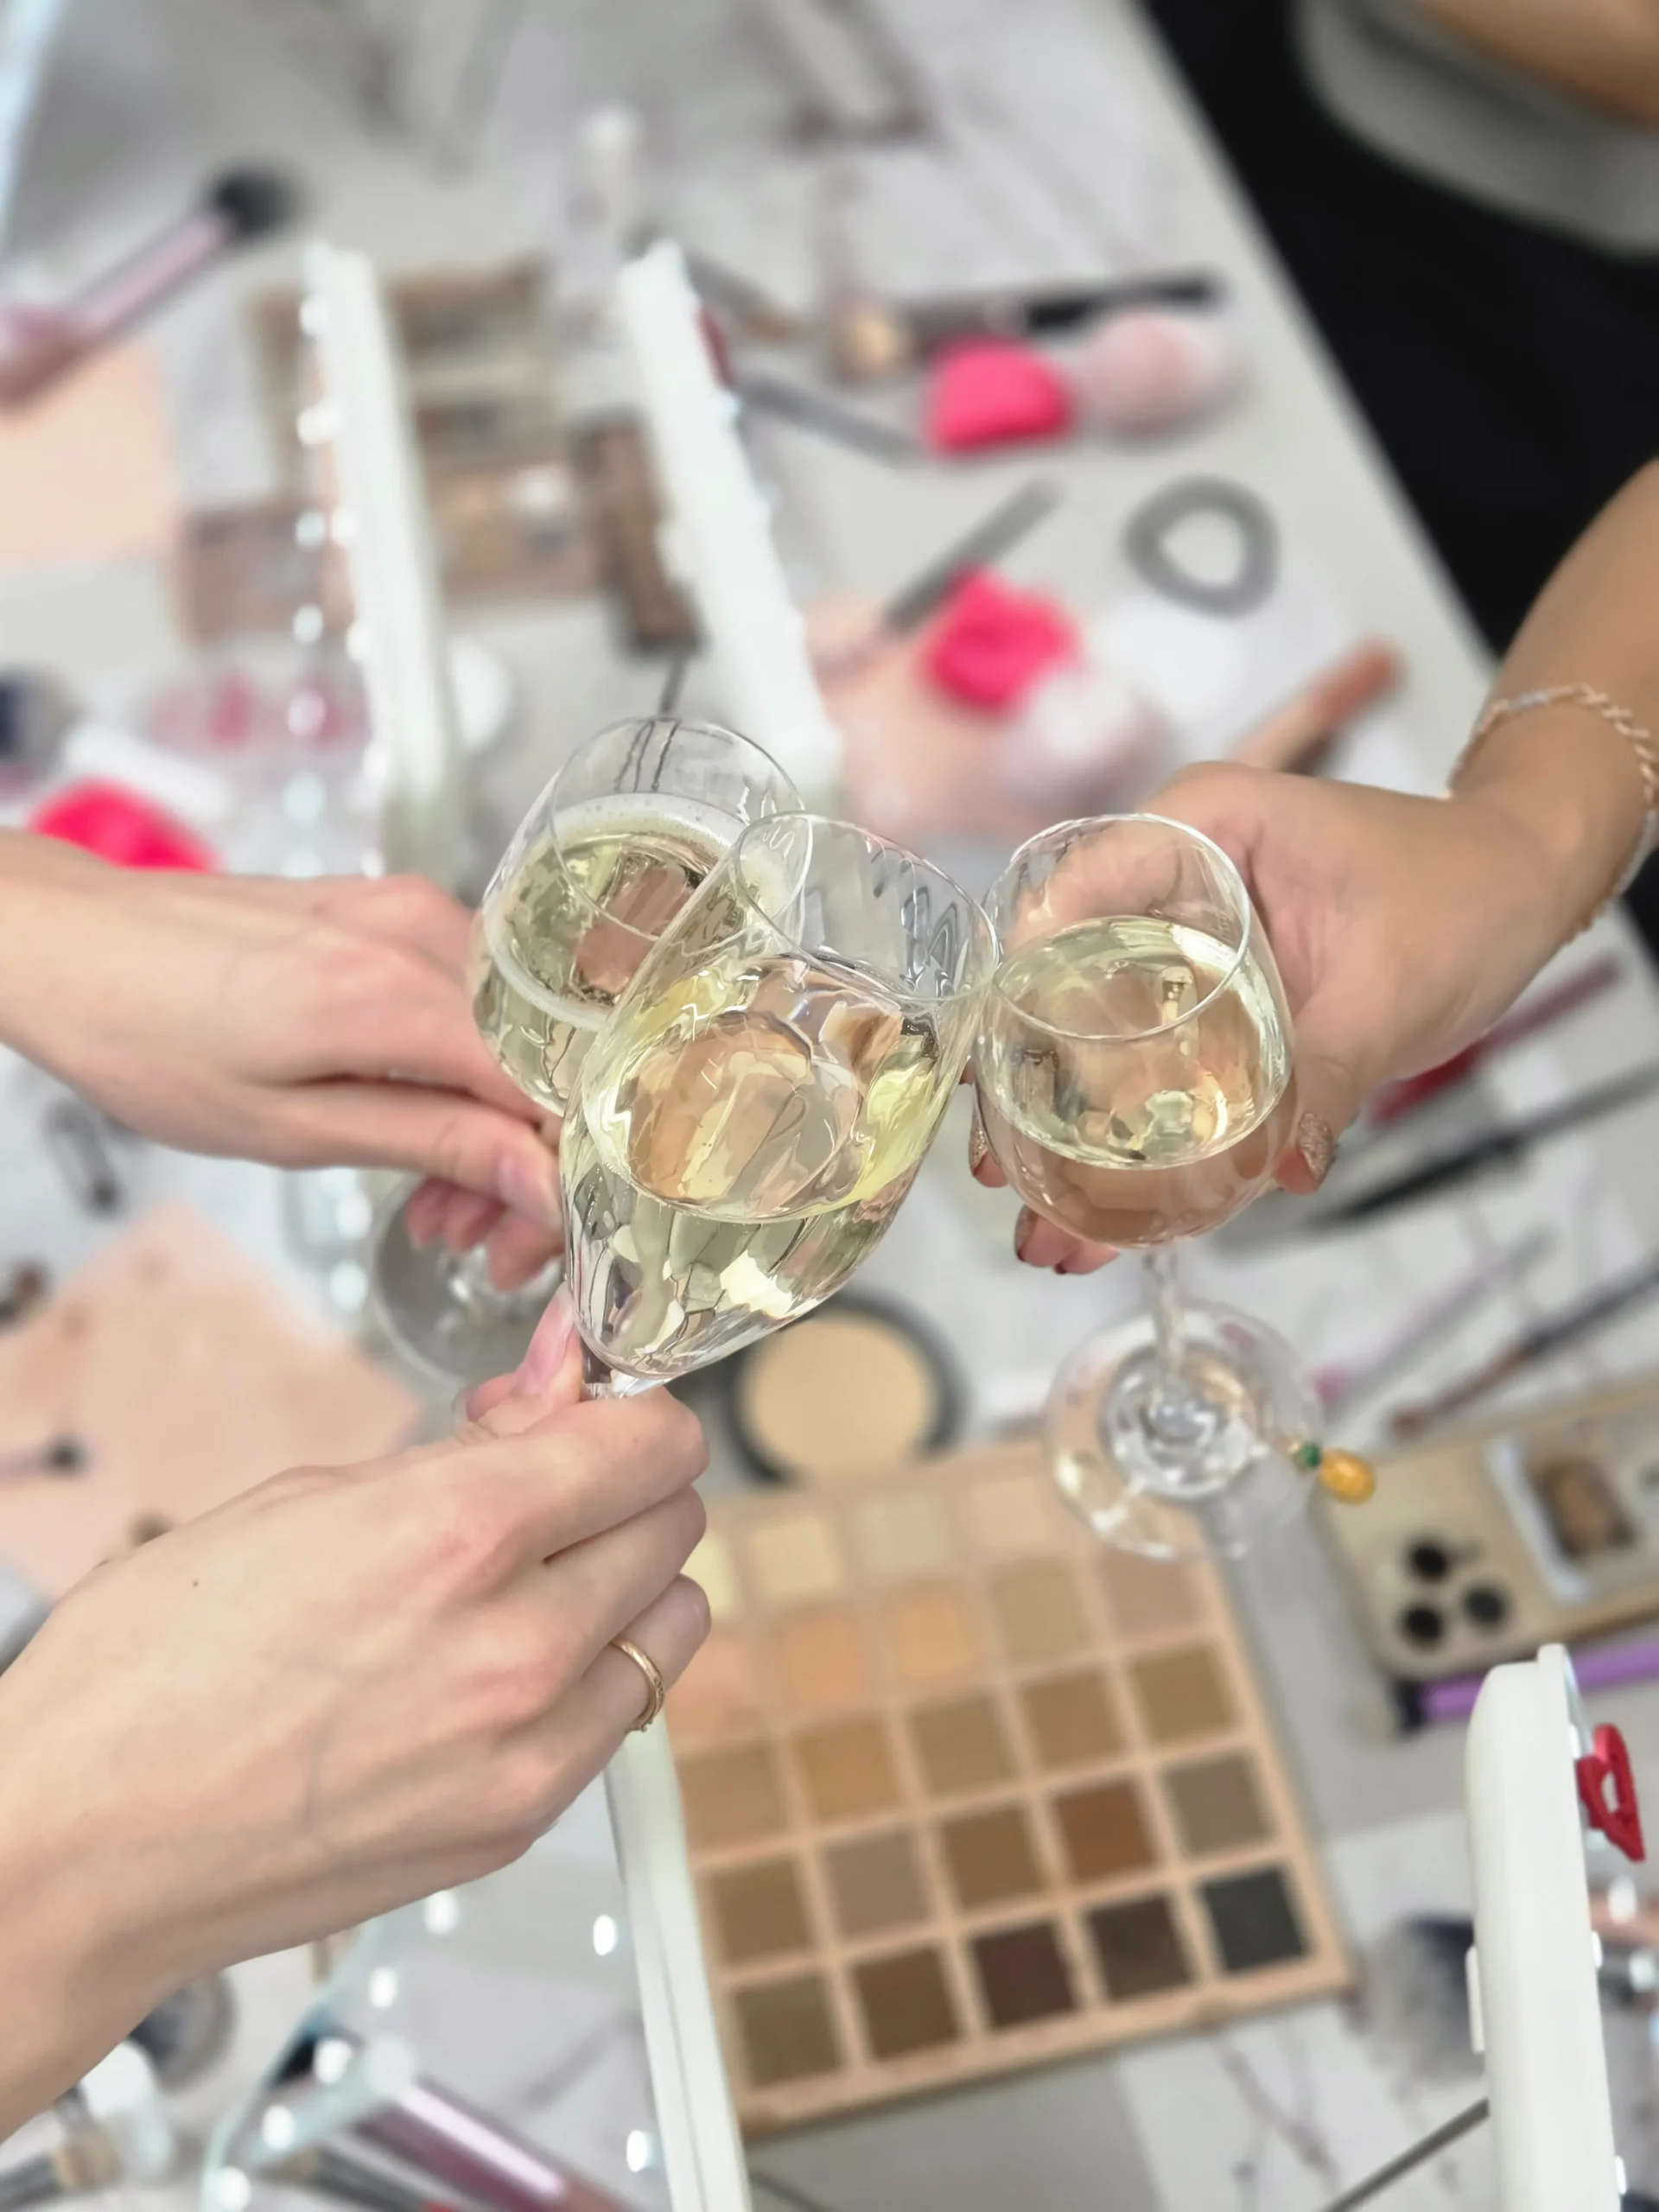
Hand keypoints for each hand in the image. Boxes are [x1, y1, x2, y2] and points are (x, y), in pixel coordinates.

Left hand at [0, 844, 560, 1286]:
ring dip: (492, 1125)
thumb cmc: (150, 1041)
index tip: (517, 1249)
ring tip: (432, 1199)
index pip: (547, 1092)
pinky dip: (464, 1073)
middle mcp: (424, 930)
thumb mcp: (290, 1127)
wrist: (72, 943)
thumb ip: (433, 1144)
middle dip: (523, 1165)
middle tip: (475, 1244)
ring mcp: (414, 907)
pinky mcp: (396, 906)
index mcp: (395, 990)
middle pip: (544, 1062)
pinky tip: (419, 1124)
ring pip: (516, 1036)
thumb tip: (547, 1183)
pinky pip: (476, 1000)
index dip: (553, 1181)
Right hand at [0, 1295, 707, 2129]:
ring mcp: (528, 1748)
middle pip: (674, 1523)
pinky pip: (620, 1715)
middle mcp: (517, 1643)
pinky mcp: (520, 1822)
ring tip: (538, 1580)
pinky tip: (512, 1665)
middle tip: (553, 1489)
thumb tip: (549, 1415)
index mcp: (456, 1534)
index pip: (651, 1444)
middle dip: (623, 1489)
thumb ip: (453, 1459)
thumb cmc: (150, 1673)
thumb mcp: (297, 1501)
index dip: (627, 1412)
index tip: (599, 1413)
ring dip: (627, 1583)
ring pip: (672, 1622)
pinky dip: (594, 1674)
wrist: (84, 1849)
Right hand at [976, 763, 1574, 1269]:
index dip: (1026, 989)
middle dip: (1033, 1090)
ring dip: (1072, 1130)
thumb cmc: (1465, 892)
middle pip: (1067, 982)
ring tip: (1043, 1223)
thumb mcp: (1395, 983)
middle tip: (1005, 1180)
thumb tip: (1280, 1169)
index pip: (1077, 895)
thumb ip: (1330, 1066)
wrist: (1522, 886)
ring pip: (1101, 1033)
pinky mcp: (1213, 994)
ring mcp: (1187, 940)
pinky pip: (1155, 1060)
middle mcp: (1173, 878)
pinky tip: (1105, 1211)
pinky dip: (1133, 1133)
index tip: (999, 1077)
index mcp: (1201, 828)